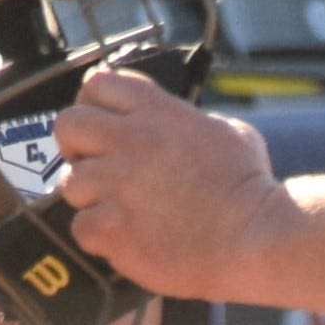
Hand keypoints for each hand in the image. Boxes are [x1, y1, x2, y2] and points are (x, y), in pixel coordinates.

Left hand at [50, 66, 299, 304]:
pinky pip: (81, 228)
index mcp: (156, 110)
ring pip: (71, 183)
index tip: (104, 129)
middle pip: (68, 126)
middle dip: (77, 148)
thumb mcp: (228, 131)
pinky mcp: (113, 228)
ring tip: (122, 211)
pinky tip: (128, 238)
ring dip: (92, 199)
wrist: (256, 238)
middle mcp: (131, 140)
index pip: (97, 85)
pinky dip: (100, 237)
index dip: (94, 107)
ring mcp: (118, 184)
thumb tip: (178, 127)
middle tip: (98, 168)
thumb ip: (187, 122)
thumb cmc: (250, 189)